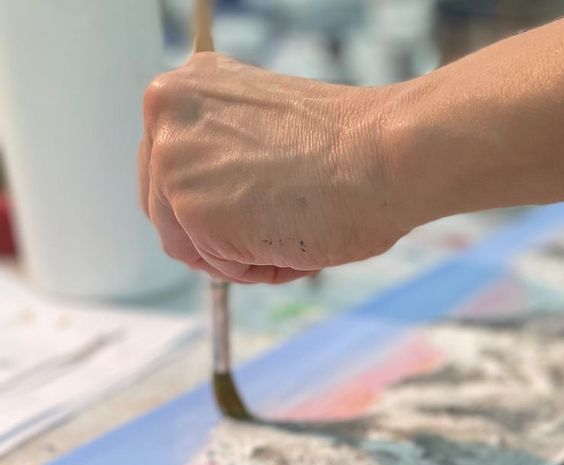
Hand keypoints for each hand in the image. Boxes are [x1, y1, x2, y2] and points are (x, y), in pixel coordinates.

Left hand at [139, 53, 402, 283]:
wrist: (387, 156)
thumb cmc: (353, 146)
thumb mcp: (266, 127)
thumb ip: (226, 150)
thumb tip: (219, 196)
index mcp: (186, 86)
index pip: (169, 168)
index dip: (217, 200)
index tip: (257, 206)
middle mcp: (165, 114)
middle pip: (168, 208)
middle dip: (222, 232)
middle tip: (279, 227)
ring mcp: (171, 163)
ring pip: (193, 244)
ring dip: (245, 252)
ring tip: (295, 228)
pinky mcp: (191, 212)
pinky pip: (220, 267)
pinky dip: (261, 268)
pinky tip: (296, 239)